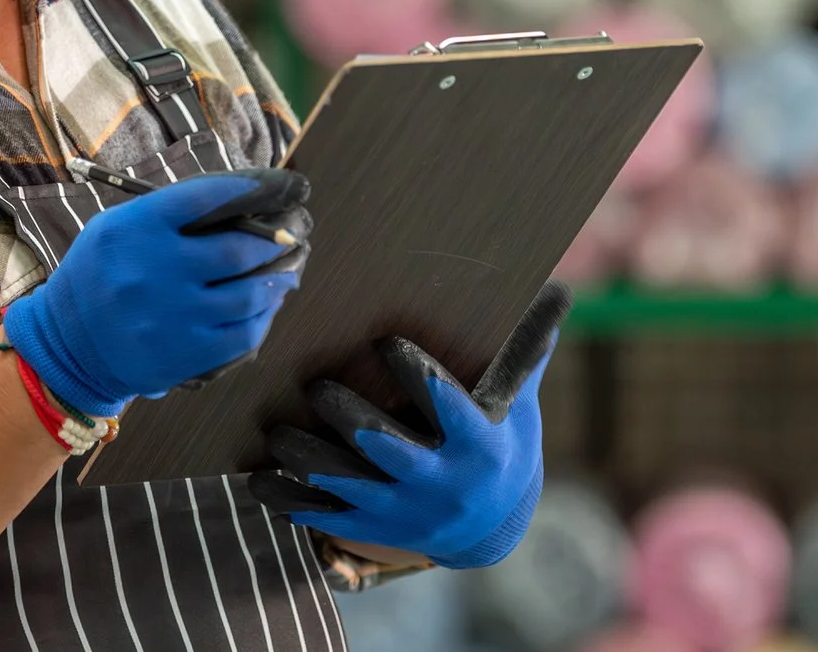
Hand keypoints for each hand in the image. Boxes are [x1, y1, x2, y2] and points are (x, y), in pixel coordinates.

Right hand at [4, 169, 310, 417]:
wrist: (68, 343)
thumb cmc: (99, 276)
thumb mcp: (117, 227)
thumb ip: (168, 213)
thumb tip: (237, 203)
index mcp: (137, 227)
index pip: (207, 196)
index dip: (252, 189)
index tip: (280, 189)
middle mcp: (156, 269)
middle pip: (239, 250)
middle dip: (276, 242)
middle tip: (295, 236)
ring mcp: (174, 314)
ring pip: (250, 294)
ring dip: (278, 280)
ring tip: (289, 271)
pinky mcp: (186, 352)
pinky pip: (244, 333)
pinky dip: (265, 316)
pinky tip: (268, 305)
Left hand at [248, 281, 569, 569]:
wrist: (492, 529)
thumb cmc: (503, 446)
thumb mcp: (521, 406)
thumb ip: (525, 353)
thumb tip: (558, 288)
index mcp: (479, 448)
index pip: (446, 407)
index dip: (415, 374)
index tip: (385, 340)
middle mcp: (441, 485)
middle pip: (384, 448)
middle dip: (346, 415)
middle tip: (315, 384)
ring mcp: (404, 513)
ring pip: (346, 485)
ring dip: (306, 458)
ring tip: (276, 430)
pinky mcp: (375, 530)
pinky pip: (324, 518)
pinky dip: (289, 500)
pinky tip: (259, 477)